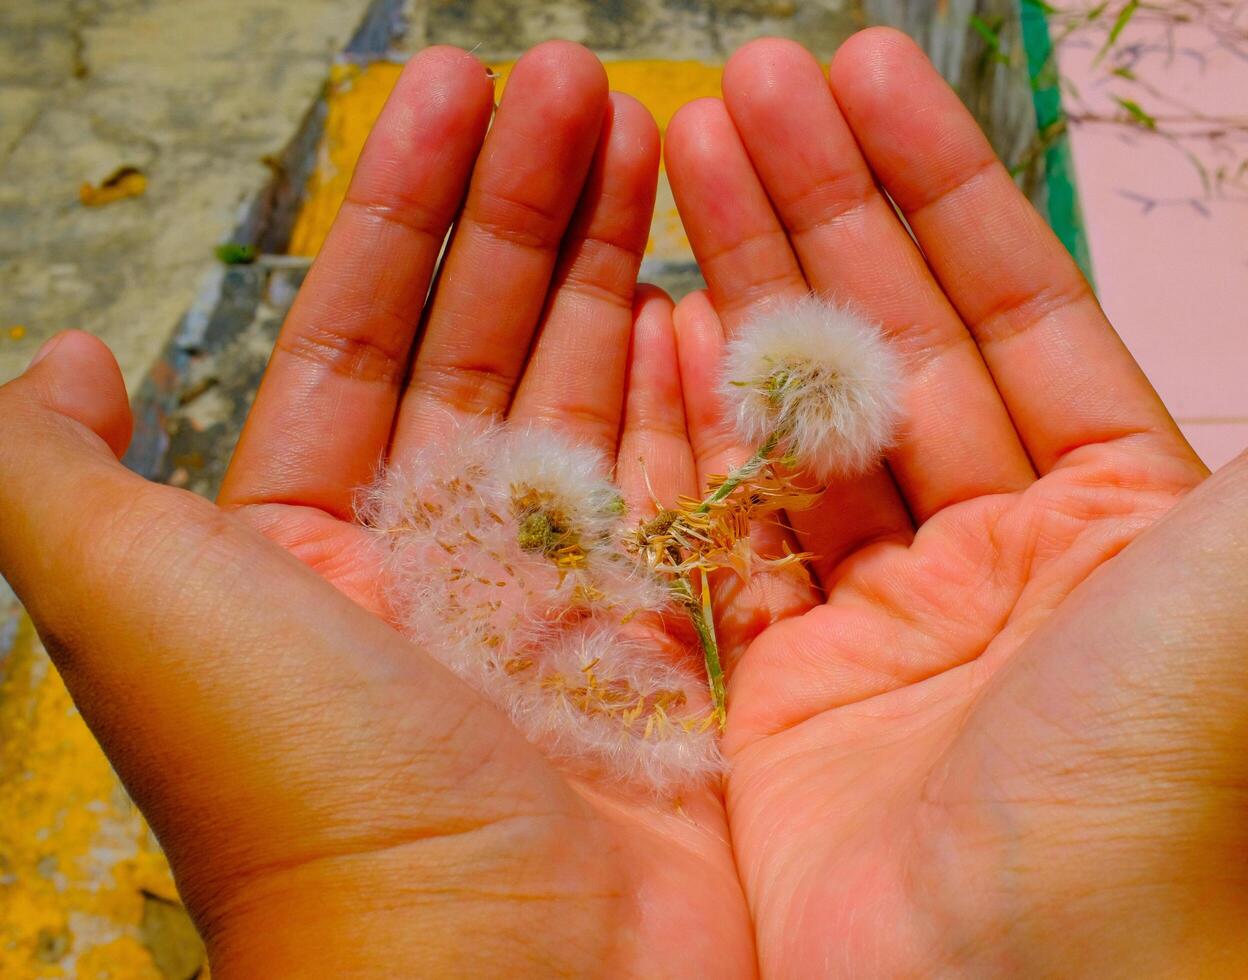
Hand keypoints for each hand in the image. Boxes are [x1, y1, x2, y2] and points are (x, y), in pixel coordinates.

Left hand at [0, 45, 754, 974]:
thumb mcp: (133, 605)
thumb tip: (65, 355)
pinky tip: (714, 296)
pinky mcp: (669, 648)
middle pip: (489, 341)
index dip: (406, 200)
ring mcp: (563, 604)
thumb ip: (54, 472)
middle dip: (531, 205)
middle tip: (582, 85)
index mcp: (307, 547)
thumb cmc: (312, 794)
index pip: (361, 328)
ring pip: (594, 397)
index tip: (458, 86)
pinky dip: (703, 392)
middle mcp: (436, 566)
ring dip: (620, 268)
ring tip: (656, 142)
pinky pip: (689, 489)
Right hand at [663, 28, 1247, 975]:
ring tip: (682, 150)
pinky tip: (651, 316)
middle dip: (820, 201)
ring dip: (747, 281)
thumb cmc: (1205, 747)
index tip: (866, 73)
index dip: (941, 181)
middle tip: (742, 85)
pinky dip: (688, 429)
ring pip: (801, 420)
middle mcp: (1004, 561)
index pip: (1017, 305)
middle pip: (894, 341)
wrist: (1064, 974)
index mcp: (1128, 513)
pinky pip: (729, 534)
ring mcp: (886, 627)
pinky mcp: (783, 696)